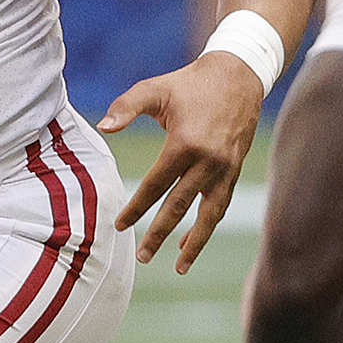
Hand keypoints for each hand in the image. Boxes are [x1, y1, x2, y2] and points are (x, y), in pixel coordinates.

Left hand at [97, 50, 263, 270]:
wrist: (239, 76)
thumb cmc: (190, 83)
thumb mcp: (156, 88)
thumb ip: (126, 107)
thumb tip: (104, 127)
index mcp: (185, 144)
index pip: (155, 185)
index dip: (136, 207)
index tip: (120, 225)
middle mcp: (208, 161)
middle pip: (179, 206)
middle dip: (159, 234)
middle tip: (142, 256)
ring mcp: (224, 169)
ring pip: (207, 215)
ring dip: (192, 243)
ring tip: (178, 266)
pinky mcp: (234, 171)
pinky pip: (220, 206)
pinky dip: (206, 226)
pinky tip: (190, 242)